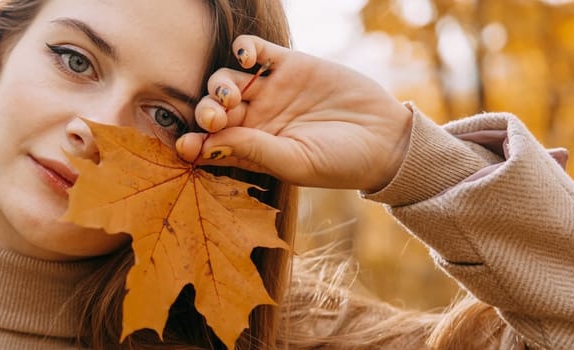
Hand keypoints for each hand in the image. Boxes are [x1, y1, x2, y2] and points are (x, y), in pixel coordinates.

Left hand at [175, 35, 413, 191]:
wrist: (386, 139)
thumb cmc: (340, 163)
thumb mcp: (293, 162)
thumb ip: (252, 150)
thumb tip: (206, 143)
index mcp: (251, 148)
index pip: (210, 142)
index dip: (193, 141)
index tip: (187, 145)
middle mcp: (255, 119)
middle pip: (213, 109)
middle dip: (205, 112)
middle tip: (214, 118)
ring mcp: (270, 90)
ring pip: (227, 80)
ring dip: (219, 86)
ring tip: (231, 97)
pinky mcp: (289, 64)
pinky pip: (255, 50)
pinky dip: (243, 49)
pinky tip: (244, 59)